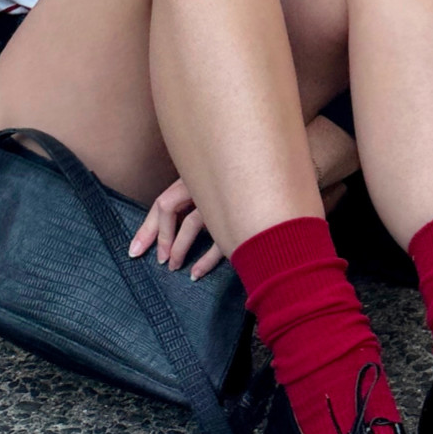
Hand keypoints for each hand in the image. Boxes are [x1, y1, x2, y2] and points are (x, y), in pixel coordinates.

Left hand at [128, 176, 350, 280]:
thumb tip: (176, 227)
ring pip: (194, 225)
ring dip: (180, 250)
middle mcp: (207, 182)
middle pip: (170, 208)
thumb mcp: (221, 181)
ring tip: (175, 268)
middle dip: (157, 238)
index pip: (164, 202)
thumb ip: (202, 198)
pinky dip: (206, 260)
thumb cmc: (253, 174)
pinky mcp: (243, 214)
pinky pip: (220, 240)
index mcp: (197, 175)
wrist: (297, 160)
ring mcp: (225, 198)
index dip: (148, 227)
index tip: (135, 251)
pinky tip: (197, 273)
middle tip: (150, 260)